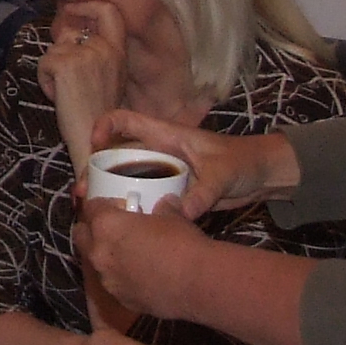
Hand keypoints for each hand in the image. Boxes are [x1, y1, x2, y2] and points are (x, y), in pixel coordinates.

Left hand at [36, 0, 127, 149]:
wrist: (96, 141)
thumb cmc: (99, 116)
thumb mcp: (108, 77)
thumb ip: (96, 53)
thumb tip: (70, 35)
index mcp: (118, 51)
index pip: (109, 11)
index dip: (88, 5)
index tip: (73, 10)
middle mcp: (104, 48)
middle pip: (70, 31)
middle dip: (60, 50)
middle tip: (66, 79)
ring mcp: (85, 54)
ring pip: (54, 49)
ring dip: (52, 69)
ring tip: (66, 93)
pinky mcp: (65, 64)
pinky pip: (43, 62)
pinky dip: (44, 80)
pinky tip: (58, 97)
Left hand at [71, 199, 214, 323]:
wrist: (197, 283)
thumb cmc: (182, 242)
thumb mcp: (172, 216)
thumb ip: (162, 208)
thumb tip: (165, 203)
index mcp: (106, 225)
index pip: (90, 208)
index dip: (101, 205)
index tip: (115, 206)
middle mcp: (99, 252)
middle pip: (81, 235)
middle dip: (91, 230)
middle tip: (112, 229)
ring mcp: (107, 279)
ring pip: (95, 262)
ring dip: (105, 255)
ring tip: (127, 254)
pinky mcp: (119, 298)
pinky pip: (112, 283)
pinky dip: (120, 277)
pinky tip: (140, 276)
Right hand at [86, 109, 289, 217]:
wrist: (262, 176)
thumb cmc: (243, 161)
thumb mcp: (223, 174)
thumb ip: (202, 193)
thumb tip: (180, 213)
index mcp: (166, 136)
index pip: (126, 121)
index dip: (105, 127)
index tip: (94, 145)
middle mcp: (158, 153)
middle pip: (117, 155)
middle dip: (95, 171)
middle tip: (83, 194)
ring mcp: (162, 173)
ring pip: (126, 179)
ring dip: (107, 193)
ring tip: (92, 212)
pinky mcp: (169, 192)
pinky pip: (143, 197)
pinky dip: (129, 208)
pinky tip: (119, 224)